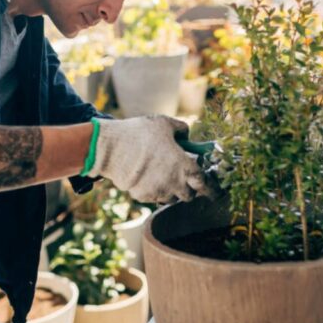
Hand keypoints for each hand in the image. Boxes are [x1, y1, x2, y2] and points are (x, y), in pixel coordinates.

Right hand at [86, 116, 216, 202]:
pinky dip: (155, 191)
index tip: (211, 189)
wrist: (111, 148)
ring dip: (172, 191)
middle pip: (189, 195)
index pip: (203, 183)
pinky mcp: (143, 196)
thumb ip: (181, 129)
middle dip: (189, 189)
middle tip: (184, 179)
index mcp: (183, 166)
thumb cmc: (139, 133)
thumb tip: (187, 135)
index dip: (209, 187)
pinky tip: (148, 178)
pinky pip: (155, 198)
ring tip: (164, 177)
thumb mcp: (164, 123)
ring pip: (172, 198)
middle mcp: (174, 183)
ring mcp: (158, 192)